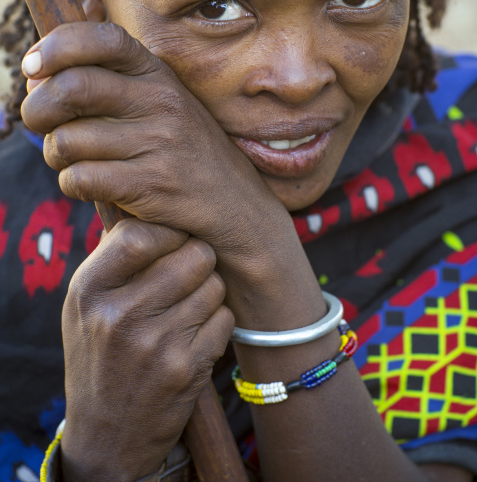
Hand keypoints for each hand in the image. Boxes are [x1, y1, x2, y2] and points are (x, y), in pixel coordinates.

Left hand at [21, 22, 291, 264]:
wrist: (240, 209)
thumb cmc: (188, 156)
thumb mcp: (164, 108)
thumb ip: (111, 88)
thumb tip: (37, 74)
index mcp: (161, 77)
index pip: (104, 39)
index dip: (58, 45)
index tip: (34, 65)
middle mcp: (162, 103)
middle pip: (72, 88)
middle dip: (37, 108)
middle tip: (38, 122)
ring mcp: (159, 144)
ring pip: (67, 141)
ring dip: (57, 156)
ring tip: (76, 162)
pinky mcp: (152, 185)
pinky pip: (80, 179)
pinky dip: (74, 185)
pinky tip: (94, 187)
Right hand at [60, 218, 233, 481]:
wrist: (107, 434)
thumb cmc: (100, 352)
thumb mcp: (87, 303)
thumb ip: (115, 255)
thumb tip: (153, 206)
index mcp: (90, 290)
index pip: (141, 233)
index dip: (169, 228)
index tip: (175, 235)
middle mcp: (119, 315)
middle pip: (193, 254)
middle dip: (198, 258)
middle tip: (189, 271)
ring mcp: (154, 344)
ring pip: (214, 285)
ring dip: (209, 292)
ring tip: (188, 307)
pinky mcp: (186, 369)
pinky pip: (225, 320)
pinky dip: (217, 323)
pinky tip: (195, 336)